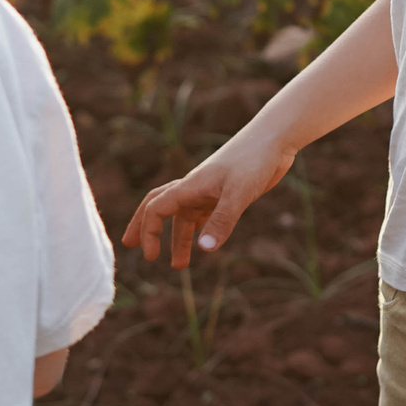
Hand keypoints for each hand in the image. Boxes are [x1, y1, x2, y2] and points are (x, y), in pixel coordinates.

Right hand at [124, 132, 293, 267]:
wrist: (274, 140)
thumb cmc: (253, 160)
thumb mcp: (238, 193)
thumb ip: (222, 221)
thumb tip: (203, 249)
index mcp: (189, 186)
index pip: (156, 209)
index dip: (148, 232)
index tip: (150, 257)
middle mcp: (194, 188)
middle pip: (159, 207)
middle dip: (145, 228)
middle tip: (131, 247)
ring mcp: (210, 190)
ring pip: (185, 216)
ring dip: (178, 239)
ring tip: (179, 266)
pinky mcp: (226, 193)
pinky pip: (204, 213)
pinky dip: (198, 229)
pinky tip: (201, 242)